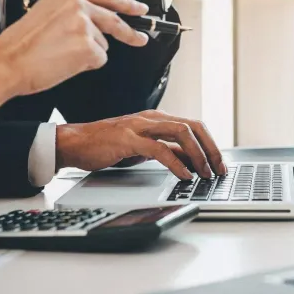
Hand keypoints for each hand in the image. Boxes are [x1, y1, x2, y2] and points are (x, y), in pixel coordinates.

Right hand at [0, 0, 149, 95]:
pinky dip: (86, 65)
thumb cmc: (22, 45)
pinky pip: (99, 59)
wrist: (8, 62)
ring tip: (62, 56)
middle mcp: (78, 4)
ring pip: (103, 44)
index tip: (139, 8)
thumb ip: (72, 13)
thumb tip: (95, 25)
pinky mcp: (89, 46)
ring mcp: (85, 24)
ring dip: (89, 54)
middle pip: (114, 19)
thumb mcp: (46, 13)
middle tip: (141, 39)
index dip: (125, 3)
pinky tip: (66, 63)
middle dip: (130, 32)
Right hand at [55, 110, 226, 179]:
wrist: (74, 143)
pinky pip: (159, 149)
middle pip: (193, 127)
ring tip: (204, 174)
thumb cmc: (106, 145)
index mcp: (157, 119)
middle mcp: (152, 119)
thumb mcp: (143, 148)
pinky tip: (183, 175)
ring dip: (198, 155)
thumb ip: (167, 151)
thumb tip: (191, 161)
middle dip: (210, 149)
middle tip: (218, 169)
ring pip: (181, 133)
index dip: (210, 145)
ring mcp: (140, 126)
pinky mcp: (128, 139)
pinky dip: (176, 163)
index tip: (219, 164)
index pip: (194, 126)